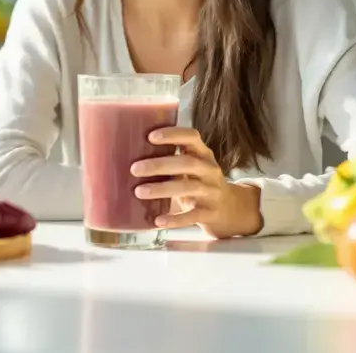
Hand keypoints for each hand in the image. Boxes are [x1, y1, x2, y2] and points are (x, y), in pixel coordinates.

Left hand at [130, 127, 262, 238]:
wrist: (230, 209)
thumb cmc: (199, 183)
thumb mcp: (190, 167)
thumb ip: (170, 160)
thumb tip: (126, 155)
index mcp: (203, 154)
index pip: (192, 137)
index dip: (173, 134)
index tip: (151, 136)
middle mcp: (210, 170)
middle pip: (187, 163)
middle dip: (160, 164)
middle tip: (134, 169)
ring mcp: (212, 192)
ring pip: (188, 188)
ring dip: (162, 189)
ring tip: (139, 192)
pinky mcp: (210, 213)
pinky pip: (193, 216)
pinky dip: (175, 219)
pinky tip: (158, 220)